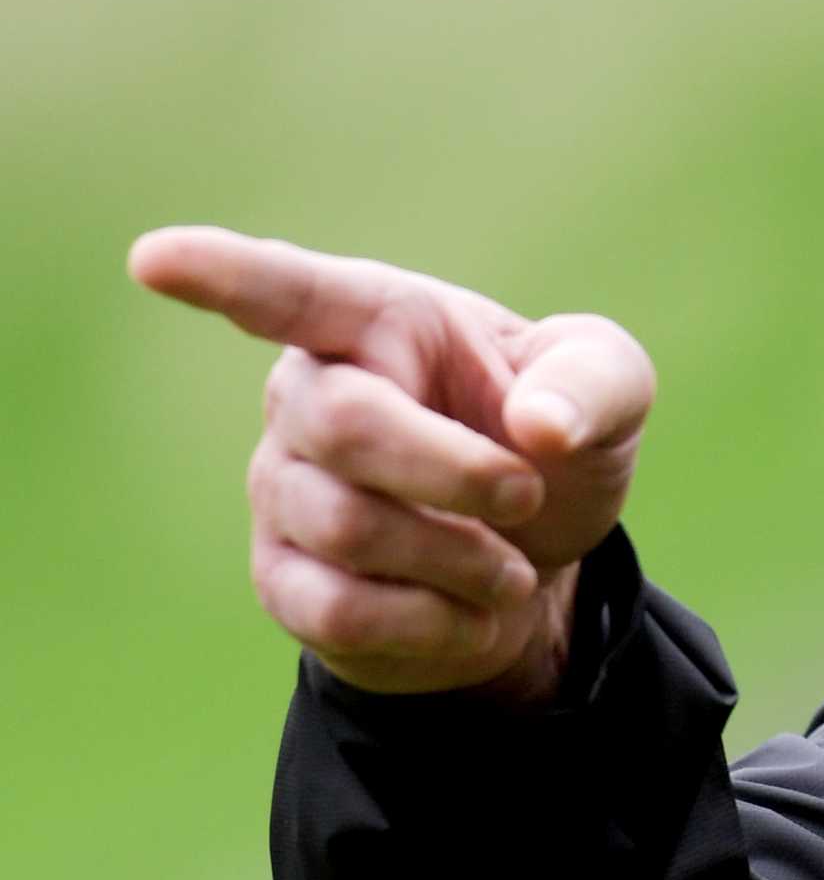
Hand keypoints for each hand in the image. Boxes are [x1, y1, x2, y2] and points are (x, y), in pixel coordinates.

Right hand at [127, 227, 655, 704]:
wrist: (541, 561)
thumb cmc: (554, 442)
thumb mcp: (610, 391)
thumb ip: (593, 382)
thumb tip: (539, 427)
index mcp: (378, 320)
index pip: (284, 291)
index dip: (220, 274)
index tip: (156, 259)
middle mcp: (309, 395)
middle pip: (346, 426)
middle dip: (457, 473)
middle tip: (527, 494)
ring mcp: (282, 489)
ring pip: (350, 526)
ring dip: (462, 557)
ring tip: (510, 564)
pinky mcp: (284, 580)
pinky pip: (343, 609)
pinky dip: (436, 620)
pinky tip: (469, 611)